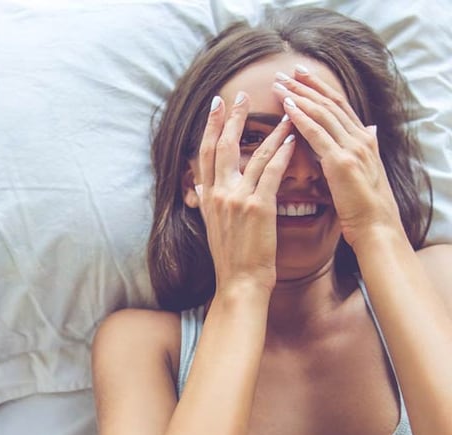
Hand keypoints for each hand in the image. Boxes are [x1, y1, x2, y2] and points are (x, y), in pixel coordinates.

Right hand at [196, 92, 294, 295]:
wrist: (239, 282)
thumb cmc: (230, 258)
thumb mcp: (211, 227)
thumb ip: (207, 203)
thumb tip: (199, 187)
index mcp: (208, 198)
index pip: (205, 154)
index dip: (211, 127)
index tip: (217, 106)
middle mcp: (219, 194)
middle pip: (223, 146)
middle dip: (232, 118)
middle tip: (240, 95)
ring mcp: (237, 199)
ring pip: (252, 155)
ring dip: (269, 131)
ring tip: (283, 112)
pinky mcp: (258, 207)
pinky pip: (271, 173)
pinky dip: (281, 153)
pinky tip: (292, 139)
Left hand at [273, 66, 403, 250]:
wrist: (376, 226)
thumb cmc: (365, 207)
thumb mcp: (362, 173)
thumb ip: (358, 151)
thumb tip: (364, 132)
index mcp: (363, 140)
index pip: (339, 106)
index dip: (320, 88)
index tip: (302, 75)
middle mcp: (360, 138)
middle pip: (330, 103)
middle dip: (307, 85)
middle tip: (286, 71)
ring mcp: (352, 148)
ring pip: (323, 113)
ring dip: (299, 96)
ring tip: (280, 84)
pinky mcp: (341, 162)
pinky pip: (318, 134)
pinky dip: (302, 118)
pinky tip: (287, 107)